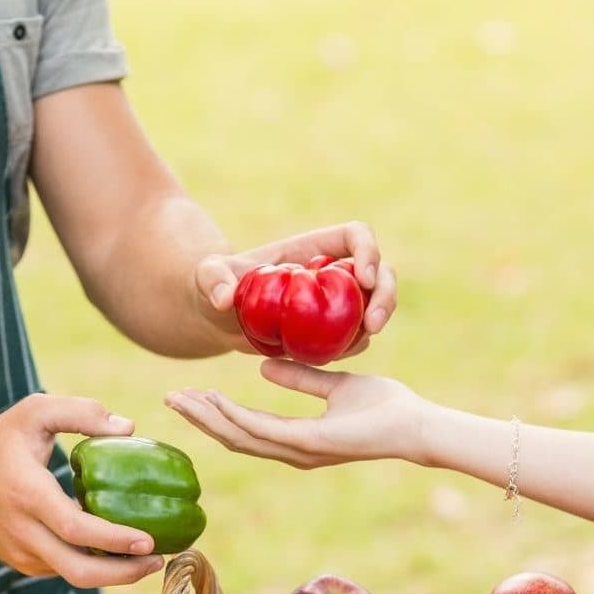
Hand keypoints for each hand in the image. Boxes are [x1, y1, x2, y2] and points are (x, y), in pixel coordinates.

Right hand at [0, 395, 164, 588]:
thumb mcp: (35, 412)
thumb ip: (81, 412)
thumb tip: (129, 429)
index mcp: (28, 495)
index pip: (76, 528)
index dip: (115, 540)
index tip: (149, 541)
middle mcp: (23, 532)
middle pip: (78, 570)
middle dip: (123, 574)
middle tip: (157, 560)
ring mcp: (21, 553)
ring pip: (74, 575)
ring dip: (112, 573)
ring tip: (145, 558)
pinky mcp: (22, 564)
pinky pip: (64, 569)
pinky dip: (92, 565)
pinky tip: (116, 552)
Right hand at [164, 359, 427, 468]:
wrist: (416, 425)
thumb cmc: (385, 408)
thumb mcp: (336, 385)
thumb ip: (301, 379)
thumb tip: (264, 367)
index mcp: (295, 441)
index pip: (244, 429)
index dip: (213, 414)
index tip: (189, 394)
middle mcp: (291, 453)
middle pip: (232, 437)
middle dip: (199, 418)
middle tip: (169, 397)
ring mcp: (299, 452)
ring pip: (240, 436)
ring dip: (208, 417)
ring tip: (182, 398)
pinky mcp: (310, 445)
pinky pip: (263, 429)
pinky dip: (236, 415)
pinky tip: (216, 399)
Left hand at [195, 222, 397, 355]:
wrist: (217, 316)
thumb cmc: (214, 286)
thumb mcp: (207, 277)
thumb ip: (213, 280)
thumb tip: (225, 299)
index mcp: (314, 248)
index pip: (356, 236)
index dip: (368, 251)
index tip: (362, 277)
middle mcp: (332, 271)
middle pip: (379, 271)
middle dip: (385, 295)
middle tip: (373, 324)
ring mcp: (334, 301)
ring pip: (374, 305)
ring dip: (376, 323)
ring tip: (357, 344)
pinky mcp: (329, 330)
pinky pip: (354, 336)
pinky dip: (353, 346)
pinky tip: (335, 358)